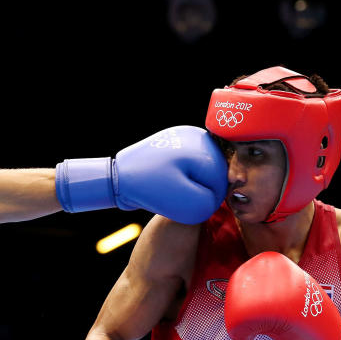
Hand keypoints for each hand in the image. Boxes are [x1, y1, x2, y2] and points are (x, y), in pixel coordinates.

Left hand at [56, 125, 227, 223]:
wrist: (117, 177)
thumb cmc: (148, 188)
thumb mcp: (183, 203)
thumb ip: (208, 202)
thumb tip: (216, 198)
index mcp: (202, 146)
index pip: (223, 179)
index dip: (209, 198)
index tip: (187, 203)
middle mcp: (198, 136)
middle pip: (216, 172)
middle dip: (200, 189)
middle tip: (178, 197)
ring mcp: (187, 138)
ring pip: (204, 171)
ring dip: (193, 185)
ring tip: (173, 190)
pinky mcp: (178, 145)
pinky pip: (192, 167)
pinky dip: (185, 179)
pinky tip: (170, 183)